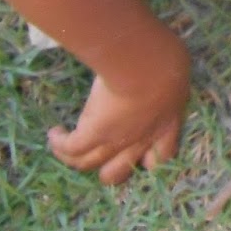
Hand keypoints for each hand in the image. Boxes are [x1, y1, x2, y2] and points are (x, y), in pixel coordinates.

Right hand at [47, 33, 189, 184]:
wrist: (148, 64)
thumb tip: (165, 65)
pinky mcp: (93, 134)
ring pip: (89, 164)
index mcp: (167, 124)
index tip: (141, 154)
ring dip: (74, 158)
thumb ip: (169, 80)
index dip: (150, 161)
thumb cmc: (167, 59)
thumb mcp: (175, 72)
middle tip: (98, 155)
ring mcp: (115, 140)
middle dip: (108, 170)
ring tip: (64, 145)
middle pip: (120, 172)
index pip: (163, 156)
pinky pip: (71, 149)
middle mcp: (141, 140)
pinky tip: (55, 133)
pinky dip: (60, 145)